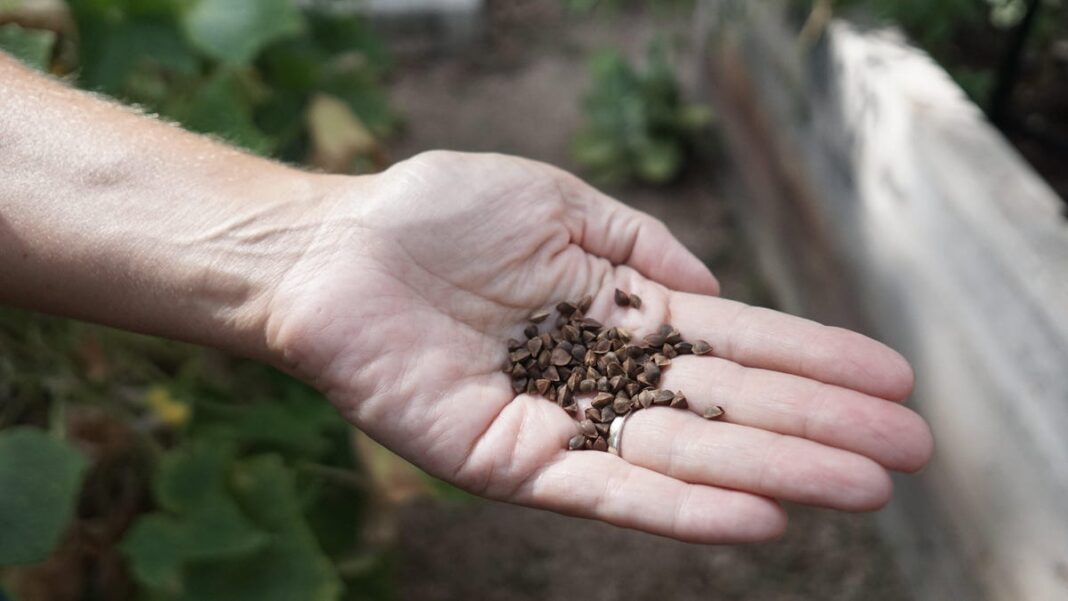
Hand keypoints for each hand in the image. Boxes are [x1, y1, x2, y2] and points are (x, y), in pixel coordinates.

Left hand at [266, 151, 932, 542]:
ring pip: (683, 456)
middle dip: (817, 427)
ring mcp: (561, 424)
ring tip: (860, 487)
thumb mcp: (559, 201)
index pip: (733, 343)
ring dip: (774, 472)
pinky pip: (607, 492)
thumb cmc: (436, 213)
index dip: (811, 361)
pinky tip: (758, 514)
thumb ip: (640, 247)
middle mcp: (601, 376)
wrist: (333, 250)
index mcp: (617, 314)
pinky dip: (682, 505)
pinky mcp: (511, 464)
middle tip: (908, 453)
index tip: (889, 379)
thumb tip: (711, 291)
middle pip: (727, 407)